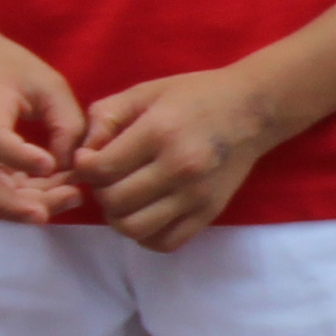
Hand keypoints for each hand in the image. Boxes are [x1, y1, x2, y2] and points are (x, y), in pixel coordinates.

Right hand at [0, 33, 88, 223]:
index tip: (49, 165)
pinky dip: (23, 200)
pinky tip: (57, 195)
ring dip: (23, 207)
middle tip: (70, 198)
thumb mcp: (48, 84)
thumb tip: (70, 165)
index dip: (18, 156)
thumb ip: (65, 122)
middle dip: (19, 203)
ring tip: (69, 199)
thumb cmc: (10, 70)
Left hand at [68, 66, 284, 250]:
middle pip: (114, 202)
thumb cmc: (195, 96)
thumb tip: (81, 156)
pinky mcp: (209, 212)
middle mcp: (179, 168)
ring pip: (135, 228)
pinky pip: (165, 242)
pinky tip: (146, 213)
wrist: (254, 109)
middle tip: (109, 178)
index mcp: (159, 132)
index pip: (101, 169)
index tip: (91, 159)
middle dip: (100, 192)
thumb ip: (104, 118)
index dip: (84, 168)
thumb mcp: (145, 93)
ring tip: (126, 198)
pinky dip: (146, 235)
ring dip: (119, 217)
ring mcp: (197, 195)